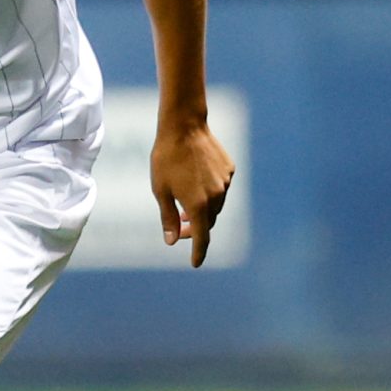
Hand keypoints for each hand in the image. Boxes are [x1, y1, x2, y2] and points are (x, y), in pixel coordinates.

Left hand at [151, 119, 234, 267]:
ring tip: (185, 206)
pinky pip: (221, 188)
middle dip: (196, 229)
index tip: (195, 263)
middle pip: (209, 222)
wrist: (184, 127)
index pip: (202, 237)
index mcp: (198, 204)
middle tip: (180, 227)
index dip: (198, 252)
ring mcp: (226, 182)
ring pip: (216, 205)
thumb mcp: (160, 191)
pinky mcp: (230, 169)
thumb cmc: (166, 159)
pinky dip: (210, 192)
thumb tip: (172, 241)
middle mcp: (217, 196)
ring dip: (203, 210)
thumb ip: (168, 218)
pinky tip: (196, 182)